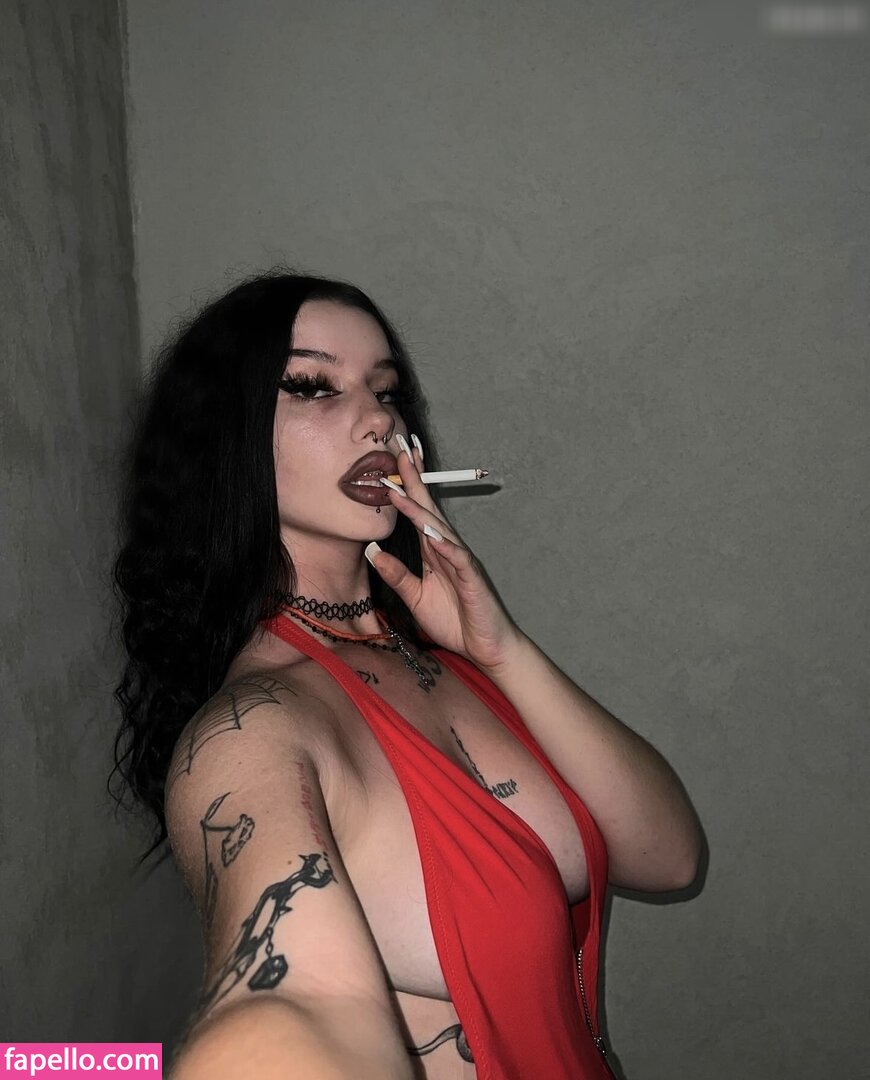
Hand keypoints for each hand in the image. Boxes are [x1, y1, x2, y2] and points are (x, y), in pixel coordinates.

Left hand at [366, 436, 522, 672]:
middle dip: (413, 479)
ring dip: (420, 509)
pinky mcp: (472, 578)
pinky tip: (431, 535)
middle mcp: (446, 549)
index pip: (415, 512)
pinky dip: (444, 545)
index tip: (391, 460)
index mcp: (431, 551)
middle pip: (427, 508)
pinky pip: (457, 558)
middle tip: (400, 451)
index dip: (404, 486)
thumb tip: (374, 551)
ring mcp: (460, 561)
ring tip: (401, 489)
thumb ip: (396, 575)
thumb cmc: (454, 620)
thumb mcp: (415, 598)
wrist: (485, 646)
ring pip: (438, 528)